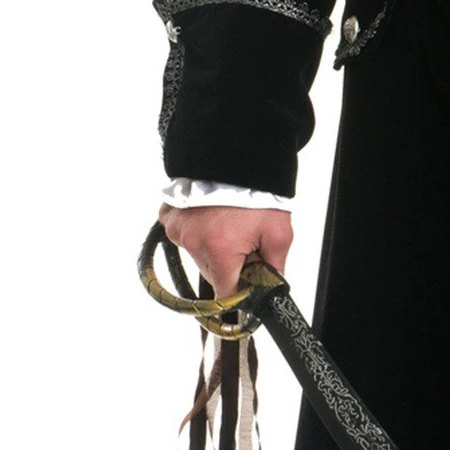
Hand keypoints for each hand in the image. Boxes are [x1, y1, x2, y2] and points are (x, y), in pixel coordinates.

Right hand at [159, 204, 293, 299]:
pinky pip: (183, 235)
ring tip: (229, 225)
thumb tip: (268, 288)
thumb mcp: (279, 233)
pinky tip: (212, 218)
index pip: (226, 294)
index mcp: (219, 251)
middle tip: (245, 242)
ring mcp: (178, 229)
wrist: (238, 155)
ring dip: (213, 249)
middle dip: (230, 266)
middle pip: (213, 274)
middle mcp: (193, 243)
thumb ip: (275, 267)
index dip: (240, 291)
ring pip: (198, 256)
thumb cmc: (258, 191)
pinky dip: (197, 232)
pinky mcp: (170, 217)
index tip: (248, 282)